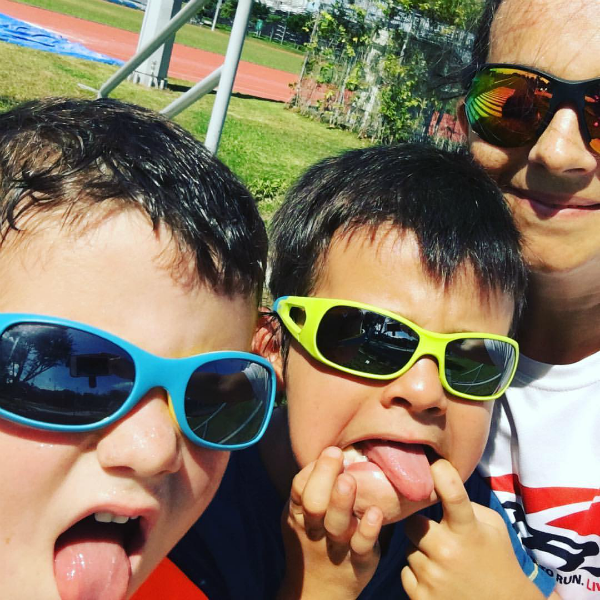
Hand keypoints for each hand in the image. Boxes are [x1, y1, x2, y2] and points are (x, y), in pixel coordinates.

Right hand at [277, 446, 382, 599]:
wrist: (320, 590)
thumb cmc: (315, 538)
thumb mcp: (304, 516)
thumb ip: (314, 487)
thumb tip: (333, 451)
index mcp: (299, 514)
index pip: (300, 488)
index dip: (314, 469)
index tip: (332, 451)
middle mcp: (315, 529)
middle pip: (313, 503)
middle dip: (323, 477)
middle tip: (336, 455)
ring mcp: (336, 546)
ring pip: (336, 524)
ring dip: (341, 501)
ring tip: (348, 480)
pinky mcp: (358, 562)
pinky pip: (362, 547)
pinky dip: (368, 531)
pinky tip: (375, 513)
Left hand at [401, 460, 544, 599]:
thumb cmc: (498, 561)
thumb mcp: (493, 528)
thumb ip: (467, 505)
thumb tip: (438, 488)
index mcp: (468, 531)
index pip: (453, 493)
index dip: (441, 473)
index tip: (435, 463)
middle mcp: (447, 551)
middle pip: (413, 523)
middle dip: (422, 526)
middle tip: (436, 534)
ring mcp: (433, 576)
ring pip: (409, 549)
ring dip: (421, 552)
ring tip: (443, 561)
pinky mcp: (422, 597)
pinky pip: (406, 573)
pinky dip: (418, 575)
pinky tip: (438, 578)